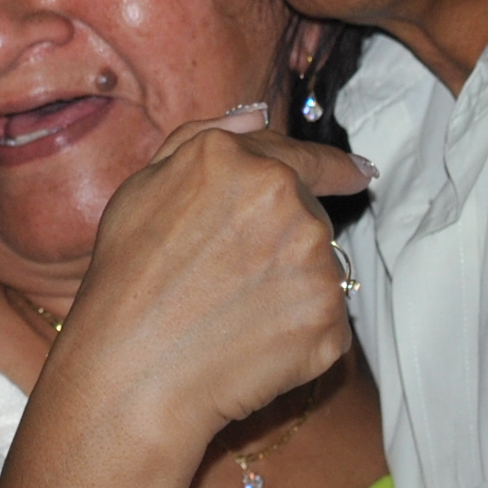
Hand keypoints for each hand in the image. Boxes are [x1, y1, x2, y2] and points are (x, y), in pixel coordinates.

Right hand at [51, 108, 365, 444]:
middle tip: (226, 278)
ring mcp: (315, 264)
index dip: (336, 167)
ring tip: (230, 314)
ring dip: (288, 286)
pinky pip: (322, 322)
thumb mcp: (142, 187)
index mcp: (239, 162)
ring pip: (317, 269)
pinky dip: (295, 334)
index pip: (306, 158)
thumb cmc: (128, 280)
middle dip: (280, 240)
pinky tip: (249, 344)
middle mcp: (286, 202)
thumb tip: (257, 116)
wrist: (134, 372)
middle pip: (309, 216)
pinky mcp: (330, 323)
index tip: (360, 174)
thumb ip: (202, 139)